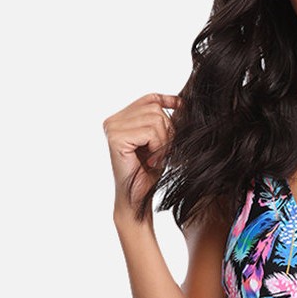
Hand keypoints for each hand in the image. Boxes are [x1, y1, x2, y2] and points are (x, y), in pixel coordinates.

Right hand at [102, 92, 180, 219]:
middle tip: (163, 153)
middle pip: (155, 108)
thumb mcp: (160, 141)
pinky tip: (152, 162)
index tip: (182, 107)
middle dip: (168, 131)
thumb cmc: (149, 173)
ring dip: (165, 142)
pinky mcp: (116, 138)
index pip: (149, 99)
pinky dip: (159, 148)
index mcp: (120, 118)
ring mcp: (112, 127)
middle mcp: (113, 120)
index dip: (168, 100)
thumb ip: (164, 121)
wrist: (138, 198)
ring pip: (156, 119)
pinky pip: (151, 132)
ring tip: (157, 159)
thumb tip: (183, 102)